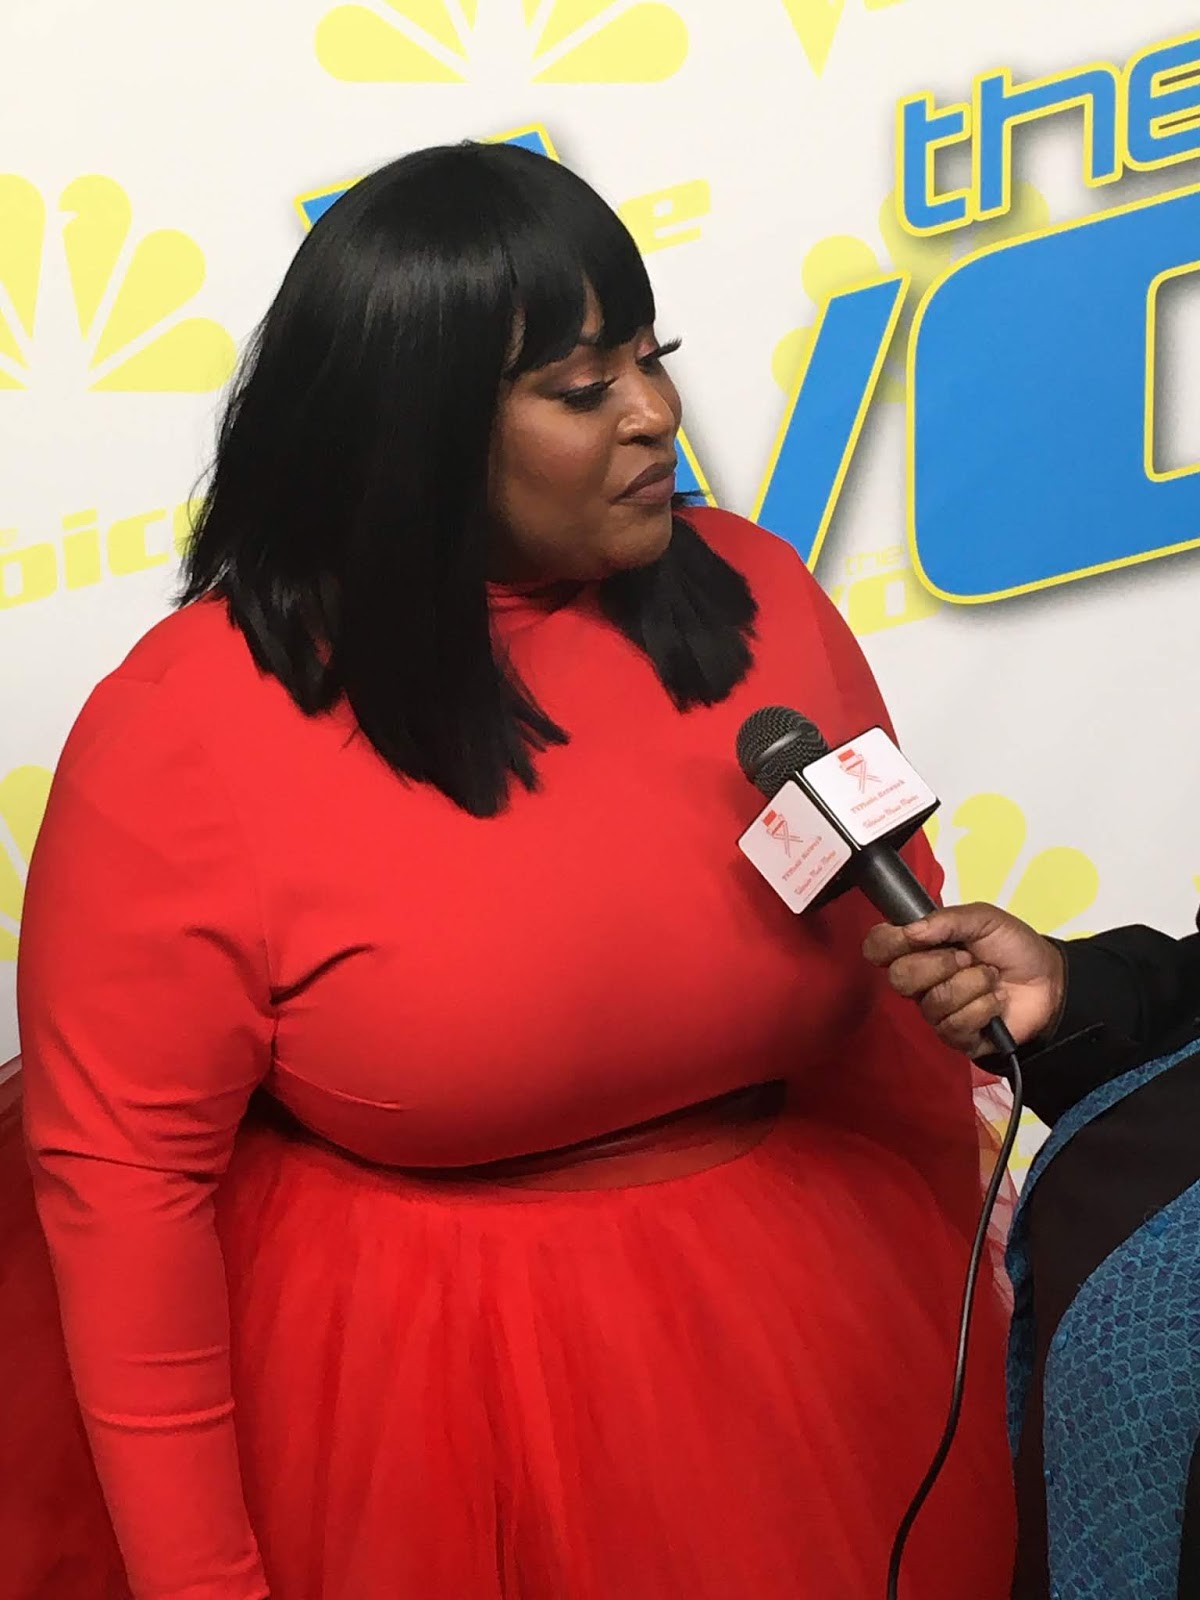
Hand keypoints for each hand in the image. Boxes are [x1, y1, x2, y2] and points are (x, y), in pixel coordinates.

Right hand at [862, 902, 1066, 1055]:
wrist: (1050, 981)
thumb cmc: (1012, 946)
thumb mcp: (984, 919)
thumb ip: (946, 919)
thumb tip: (911, 931)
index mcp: (919, 948)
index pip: (878, 948)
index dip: (887, 943)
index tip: (911, 936)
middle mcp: (920, 982)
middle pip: (899, 978)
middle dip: (939, 964)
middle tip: (967, 957)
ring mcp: (936, 1011)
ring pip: (933, 1002)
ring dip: (971, 985)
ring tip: (991, 978)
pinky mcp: (956, 1037)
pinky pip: (954, 1025)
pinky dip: (983, 1008)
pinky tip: (997, 1002)